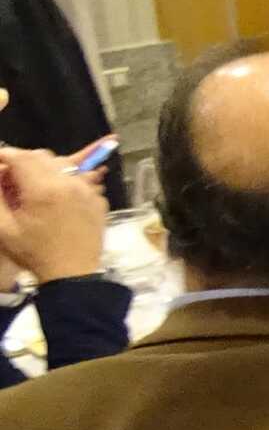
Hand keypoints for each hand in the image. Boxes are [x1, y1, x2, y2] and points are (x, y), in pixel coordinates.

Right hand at [0, 147, 108, 283]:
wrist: (73, 275)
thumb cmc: (35, 254)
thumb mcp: (4, 229)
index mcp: (44, 190)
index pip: (23, 157)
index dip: (6, 155)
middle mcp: (69, 184)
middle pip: (43, 157)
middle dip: (24, 160)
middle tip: (11, 174)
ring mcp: (87, 191)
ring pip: (63, 166)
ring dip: (44, 168)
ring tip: (30, 185)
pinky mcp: (98, 200)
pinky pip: (78, 180)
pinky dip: (63, 181)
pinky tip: (53, 197)